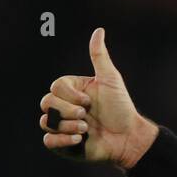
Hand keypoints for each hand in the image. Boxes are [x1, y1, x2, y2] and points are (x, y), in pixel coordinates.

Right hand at [39, 27, 156, 168]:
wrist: (130, 137)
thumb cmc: (121, 108)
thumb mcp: (111, 80)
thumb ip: (100, 56)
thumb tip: (99, 30)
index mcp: (71, 91)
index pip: (55, 87)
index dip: (70, 95)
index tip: (89, 102)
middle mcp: (64, 107)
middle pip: (46, 103)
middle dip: (68, 111)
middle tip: (87, 116)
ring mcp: (63, 126)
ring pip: (46, 122)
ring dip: (67, 125)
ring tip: (86, 130)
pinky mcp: (65, 146)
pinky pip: (48, 141)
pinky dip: (61, 140)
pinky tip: (79, 140)